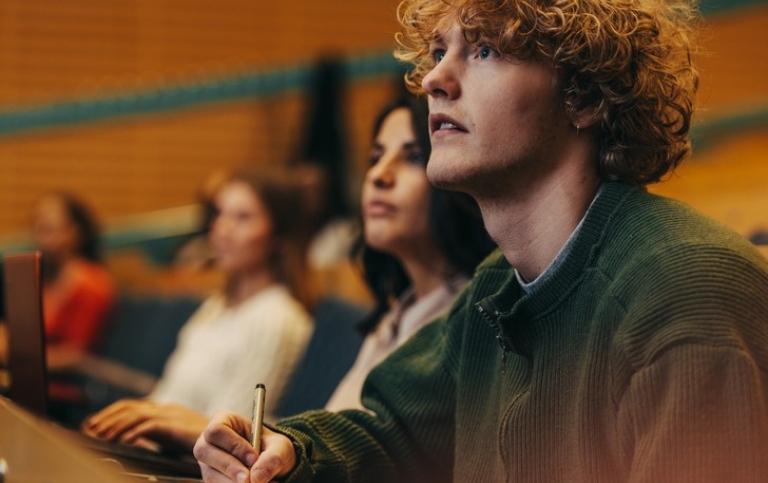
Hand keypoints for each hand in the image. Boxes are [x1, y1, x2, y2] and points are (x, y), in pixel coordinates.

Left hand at [82, 399, 207, 451]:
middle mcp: (166, 408)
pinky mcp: (177, 425)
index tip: (93, 423)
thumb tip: (132, 440)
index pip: (131, 406)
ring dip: (116, 425)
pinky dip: (135, 433)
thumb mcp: (174, 437)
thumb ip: (156, 435)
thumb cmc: (202, 442)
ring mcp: (171, 415)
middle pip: (129, 407)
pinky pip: (151, 426)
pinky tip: (124, 442)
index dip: (110, 413)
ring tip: (102, 436)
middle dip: (107, 417)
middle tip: (90, 429)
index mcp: (164, 410)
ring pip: (136, 415)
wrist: (227, 439)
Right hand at [193, 411, 295, 482]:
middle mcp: (209, 440)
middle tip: (250, 479)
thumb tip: (256, 477)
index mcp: (224, 421)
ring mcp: (207, 462)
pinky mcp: (210, 478)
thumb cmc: (272, 448)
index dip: (234, 445)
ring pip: (210, 474)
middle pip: (205, 452)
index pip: (217, 430)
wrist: (271, 466)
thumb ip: (273, 457)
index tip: (253, 458)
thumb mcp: (280, 446)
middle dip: (230, 468)